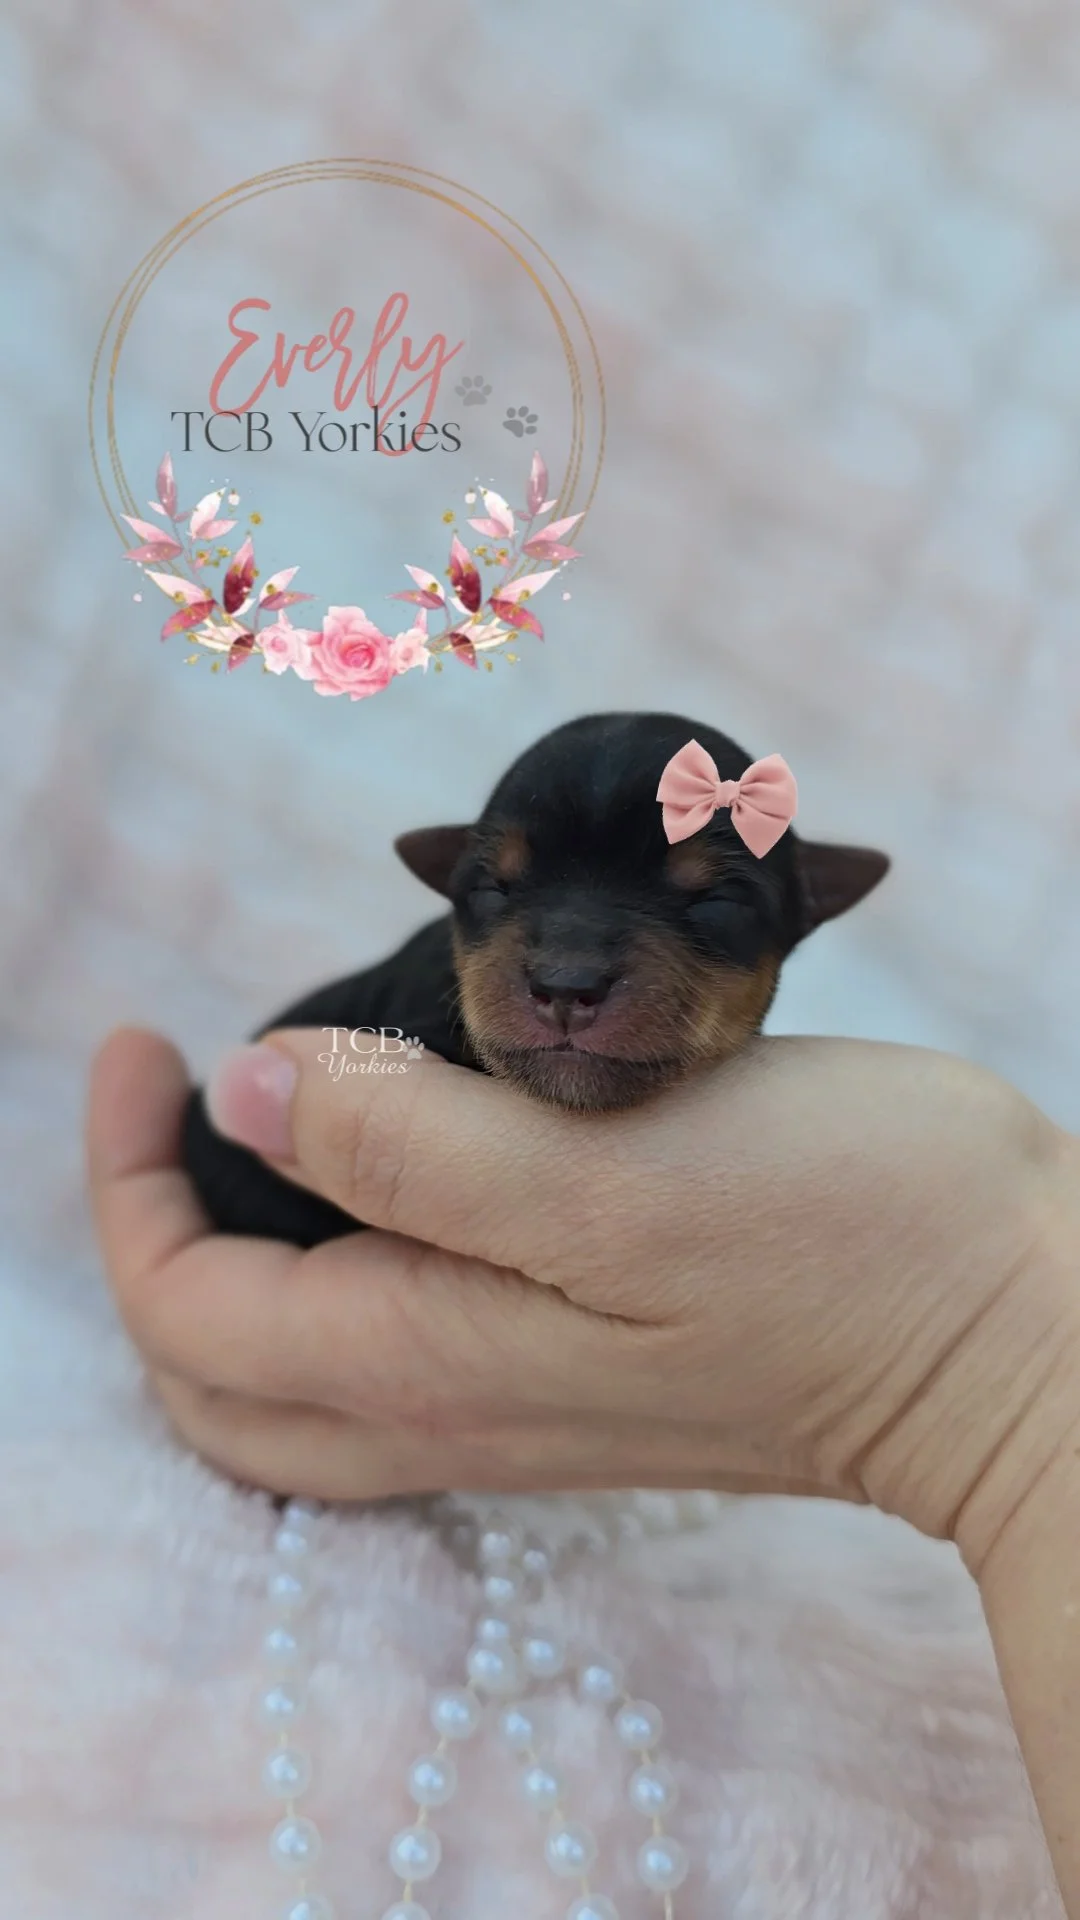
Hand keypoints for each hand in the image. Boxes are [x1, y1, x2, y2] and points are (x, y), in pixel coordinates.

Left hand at [86, 1024, 1079, 1575]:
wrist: (1014, 1333)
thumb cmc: (843, 1235)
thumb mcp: (611, 1173)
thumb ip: (413, 1147)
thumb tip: (248, 1093)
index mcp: (435, 1360)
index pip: (189, 1310)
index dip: (127, 1177)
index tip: (147, 1037)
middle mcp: (459, 1405)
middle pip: (218, 1379)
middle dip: (153, 1236)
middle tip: (167, 1091)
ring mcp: (523, 1402)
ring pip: (299, 1378)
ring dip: (235, 1263)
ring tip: (248, 1123)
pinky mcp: (584, 1371)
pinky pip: (396, 1352)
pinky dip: (335, 1272)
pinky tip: (381, 1172)